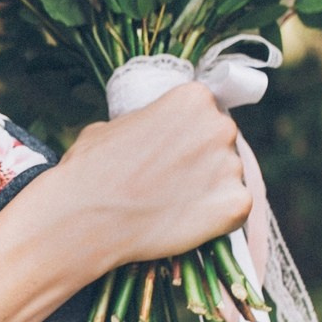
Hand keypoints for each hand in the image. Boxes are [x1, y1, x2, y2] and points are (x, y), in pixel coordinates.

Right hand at [47, 82, 250, 268]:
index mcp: (193, 98)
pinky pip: (235, 209)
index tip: (171, 151)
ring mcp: (232, 167)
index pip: (203, 111)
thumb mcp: (113, 126)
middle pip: (221, 141)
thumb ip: (148, 123)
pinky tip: (186, 222)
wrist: (84, 218)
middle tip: (171, 181)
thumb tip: (157, 132)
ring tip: (172, 206)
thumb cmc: (90, 170)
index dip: (186, 133)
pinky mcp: (237, 205)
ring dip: (208, 188)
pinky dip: (216, 217)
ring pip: (229, 176)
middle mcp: (220, 126)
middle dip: (201, 159)